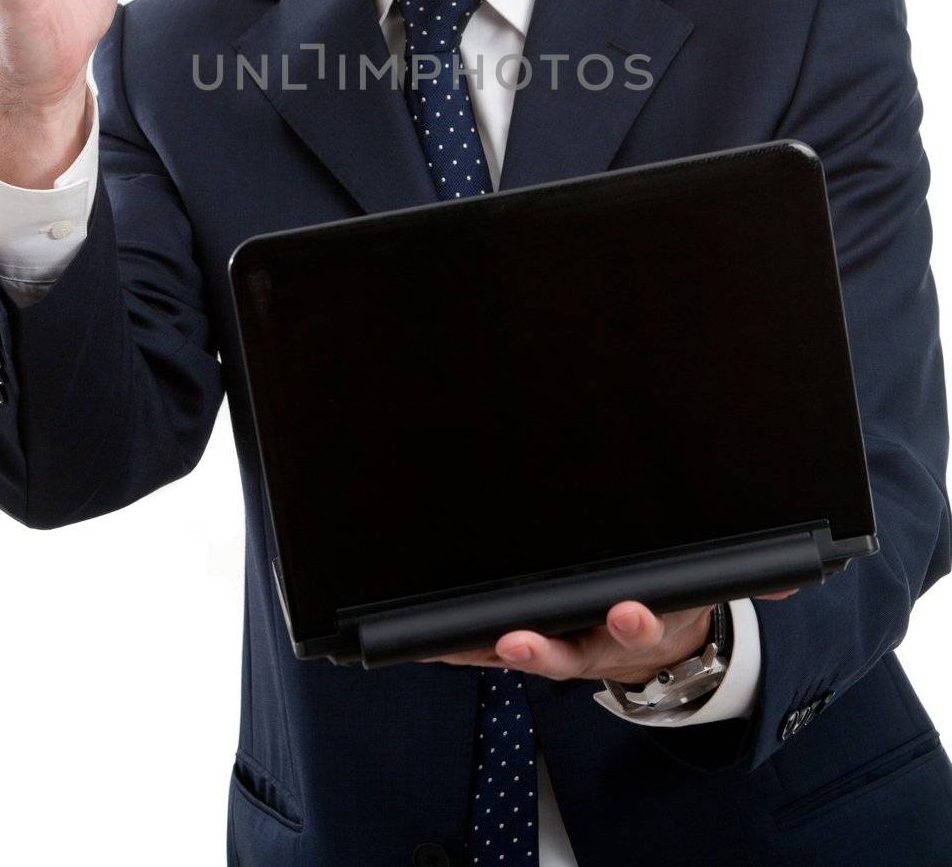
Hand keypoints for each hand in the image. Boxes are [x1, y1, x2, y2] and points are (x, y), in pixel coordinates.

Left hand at [417, 589, 797, 682]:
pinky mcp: (535, 645)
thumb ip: (753, 580)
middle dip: (547, 648)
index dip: (634, 621)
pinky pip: (495, 648)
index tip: (627, 610)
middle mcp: (602, 646)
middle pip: (573, 652)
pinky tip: (434, 637)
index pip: (643, 626)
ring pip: (525, 654)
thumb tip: (794, 573)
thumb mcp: (710, 590)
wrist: (665, 646)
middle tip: (521, 641)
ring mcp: (566, 649)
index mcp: (649, 627)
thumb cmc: (676, 603)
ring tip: (456, 642)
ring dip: (489, 650)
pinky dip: (465, 645)